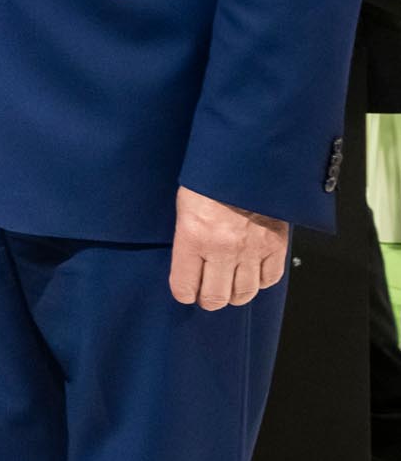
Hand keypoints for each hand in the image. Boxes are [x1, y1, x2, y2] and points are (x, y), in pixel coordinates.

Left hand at [168, 185, 288, 310]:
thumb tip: (188, 263)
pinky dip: (261, 282)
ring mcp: (251, 249)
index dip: (184, 293)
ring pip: (244, 293)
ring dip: (234, 294)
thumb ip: (187, 237)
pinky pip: (270, 279)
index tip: (185, 292)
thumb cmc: (211, 178)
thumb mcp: (185, 206)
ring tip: (229, 288)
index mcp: (193, 237)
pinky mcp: (276, 245)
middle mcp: (222, 249)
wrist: (248, 160)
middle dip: (208, 300)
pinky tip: (252, 275)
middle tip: (207, 295)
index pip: (184, 286)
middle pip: (216, 297)